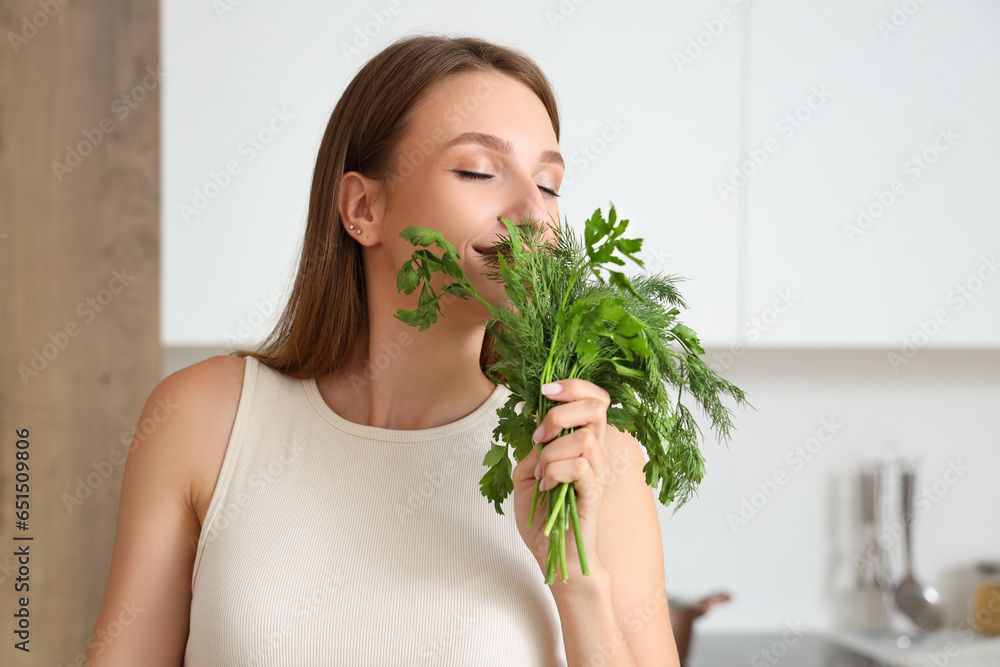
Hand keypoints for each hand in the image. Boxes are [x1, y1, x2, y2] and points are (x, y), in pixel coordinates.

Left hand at [512, 378, 611, 581]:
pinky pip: (580, 467)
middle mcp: (597, 453)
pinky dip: (555, 472)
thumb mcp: (526, 472)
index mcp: (583, 443)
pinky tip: (547, 486)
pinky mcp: (594, 494)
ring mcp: (599, 473)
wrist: (552, 555)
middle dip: (561, 413)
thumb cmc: (542, 517)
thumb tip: (534, 415)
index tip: (545, 391)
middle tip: (540, 436)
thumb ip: (534, 444)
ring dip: (552, 452)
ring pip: (584, 438)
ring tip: (541, 473)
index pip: (595, 398)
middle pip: (596, 407)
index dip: (573, 386)